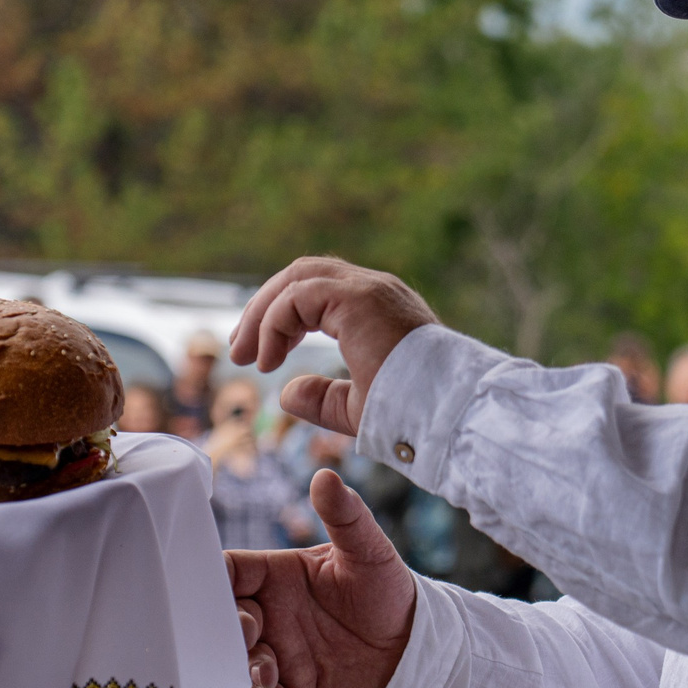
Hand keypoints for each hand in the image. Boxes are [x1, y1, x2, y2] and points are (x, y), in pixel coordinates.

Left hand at [230, 256, 436, 435]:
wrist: (447, 412)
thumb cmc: (414, 414)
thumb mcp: (358, 408)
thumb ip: (324, 399)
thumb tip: (286, 393)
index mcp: (377, 308)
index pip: (317, 290)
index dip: (281, 318)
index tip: (261, 358)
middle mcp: (374, 289)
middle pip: (303, 273)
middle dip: (264, 308)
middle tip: (240, 350)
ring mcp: (368, 289)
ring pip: (298, 276)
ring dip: (264, 312)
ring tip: (245, 354)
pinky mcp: (359, 298)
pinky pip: (299, 296)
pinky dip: (275, 323)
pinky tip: (267, 359)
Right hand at [230, 469, 416, 687]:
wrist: (416, 647)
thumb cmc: (388, 591)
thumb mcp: (370, 550)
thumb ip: (346, 516)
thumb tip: (325, 475)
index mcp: (278, 576)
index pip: (229, 572)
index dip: (214, 579)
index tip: (212, 587)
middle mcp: (270, 615)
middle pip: (223, 619)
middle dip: (227, 625)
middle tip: (251, 629)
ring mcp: (278, 655)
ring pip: (237, 662)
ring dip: (244, 667)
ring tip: (268, 671)